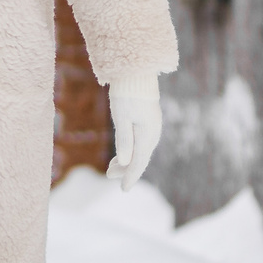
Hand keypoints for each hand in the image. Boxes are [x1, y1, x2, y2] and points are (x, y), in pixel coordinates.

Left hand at [106, 75, 162, 190]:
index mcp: (147, 134)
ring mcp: (152, 128)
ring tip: (111, 168)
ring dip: (126, 161)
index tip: (123, 189)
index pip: (138, 162)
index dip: (130, 177)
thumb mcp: (121, 117)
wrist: (136, 72)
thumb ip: (124, 140)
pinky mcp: (148, 123)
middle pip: (140, 159)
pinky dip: (130, 151)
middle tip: (109, 176)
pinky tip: (120, 156)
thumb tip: (125, 162)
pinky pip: (140, 143)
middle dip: (126, 170)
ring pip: (140, 152)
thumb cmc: (126, 93)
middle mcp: (153, 134)